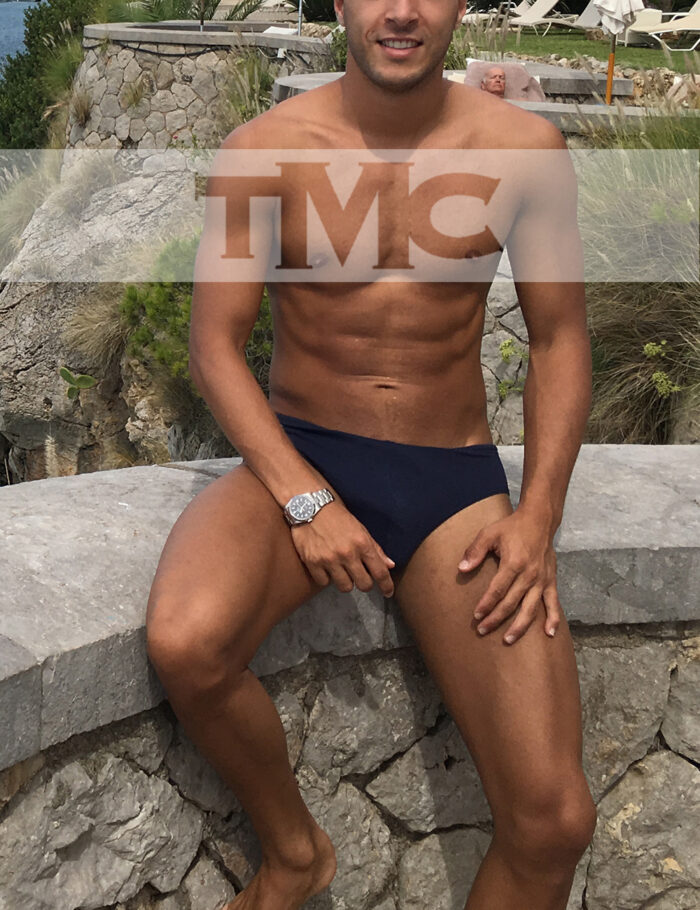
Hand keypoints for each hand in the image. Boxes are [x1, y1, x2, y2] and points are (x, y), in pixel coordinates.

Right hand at [290, 501, 395, 597]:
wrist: (310, 506)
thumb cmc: (337, 516)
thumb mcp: (360, 529)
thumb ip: (375, 549)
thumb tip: (390, 565)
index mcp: (362, 543)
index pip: (380, 572)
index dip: (387, 586)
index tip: (388, 593)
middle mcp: (347, 553)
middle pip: (364, 585)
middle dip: (365, 583)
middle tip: (360, 576)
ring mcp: (329, 559)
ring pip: (345, 587)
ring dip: (346, 581)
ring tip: (342, 570)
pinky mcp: (313, 562)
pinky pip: (324, 583)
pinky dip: (327, 578)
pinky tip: (327, 567)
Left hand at [457, 509, 561, 643]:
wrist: (539, 520)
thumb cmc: (512, 527)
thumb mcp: (489, 533)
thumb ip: (475, 551)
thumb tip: (461, 568)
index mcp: (514, 563)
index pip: (497, 590)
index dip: (486, 604)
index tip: (476, 616)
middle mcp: (530, 575)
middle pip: (511, 603)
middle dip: (496, 619)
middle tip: (482, 630)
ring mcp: (542, 580)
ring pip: (530, 609)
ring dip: (519, 626)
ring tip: (508, 640)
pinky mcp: (551, 581)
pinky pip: (554, 603)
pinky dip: (553, 619)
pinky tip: (549, 634)